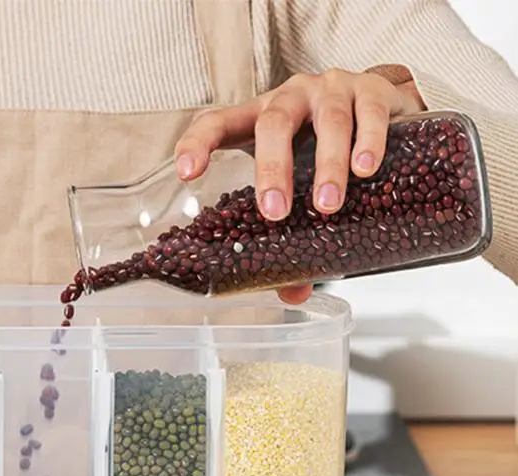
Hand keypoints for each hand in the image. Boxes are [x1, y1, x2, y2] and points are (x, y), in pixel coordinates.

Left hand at [174, 69, 425, 303]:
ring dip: (327, 165)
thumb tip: (294, 292)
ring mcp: (331, 90)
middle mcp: (290, 99)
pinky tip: (365, 168)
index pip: (216, 123)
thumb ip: (291, 232)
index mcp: (257, 120)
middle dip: (272, 170)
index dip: (197, 144)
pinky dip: (368, 141)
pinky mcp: (374, 89)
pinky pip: (371, 112)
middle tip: (275, 212)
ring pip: (328, 122)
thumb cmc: (321, 146)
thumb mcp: (298, 183)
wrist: (381, 104)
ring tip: (327, 205)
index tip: (187, 173)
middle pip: (273, 125)